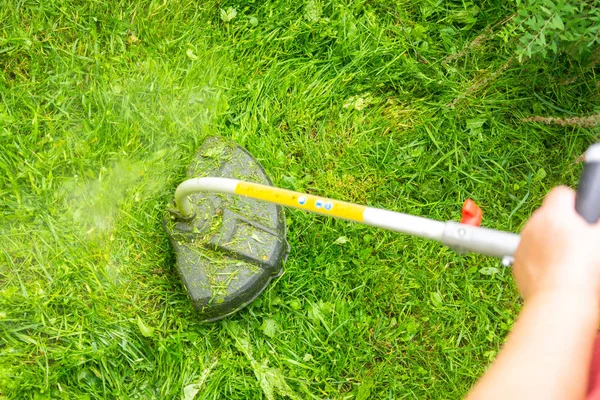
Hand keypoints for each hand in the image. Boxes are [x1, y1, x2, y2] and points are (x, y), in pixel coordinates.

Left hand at [513, 186, 599, 302]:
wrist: (560, 300)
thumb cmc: (585, 270)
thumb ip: (597, 223)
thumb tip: (594, 221)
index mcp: (553, 214)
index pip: (561, 193)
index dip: (573, 202)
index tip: (581, 216)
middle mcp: (532, 226)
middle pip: (548, 216)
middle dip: (562, 225)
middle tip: (579, 242)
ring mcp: (522, 245)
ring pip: (537, 236)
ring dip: (550, 243)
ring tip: (569, 261)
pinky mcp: (517, 264)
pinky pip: (529, 255)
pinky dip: (540, 261)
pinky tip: (555, 273)